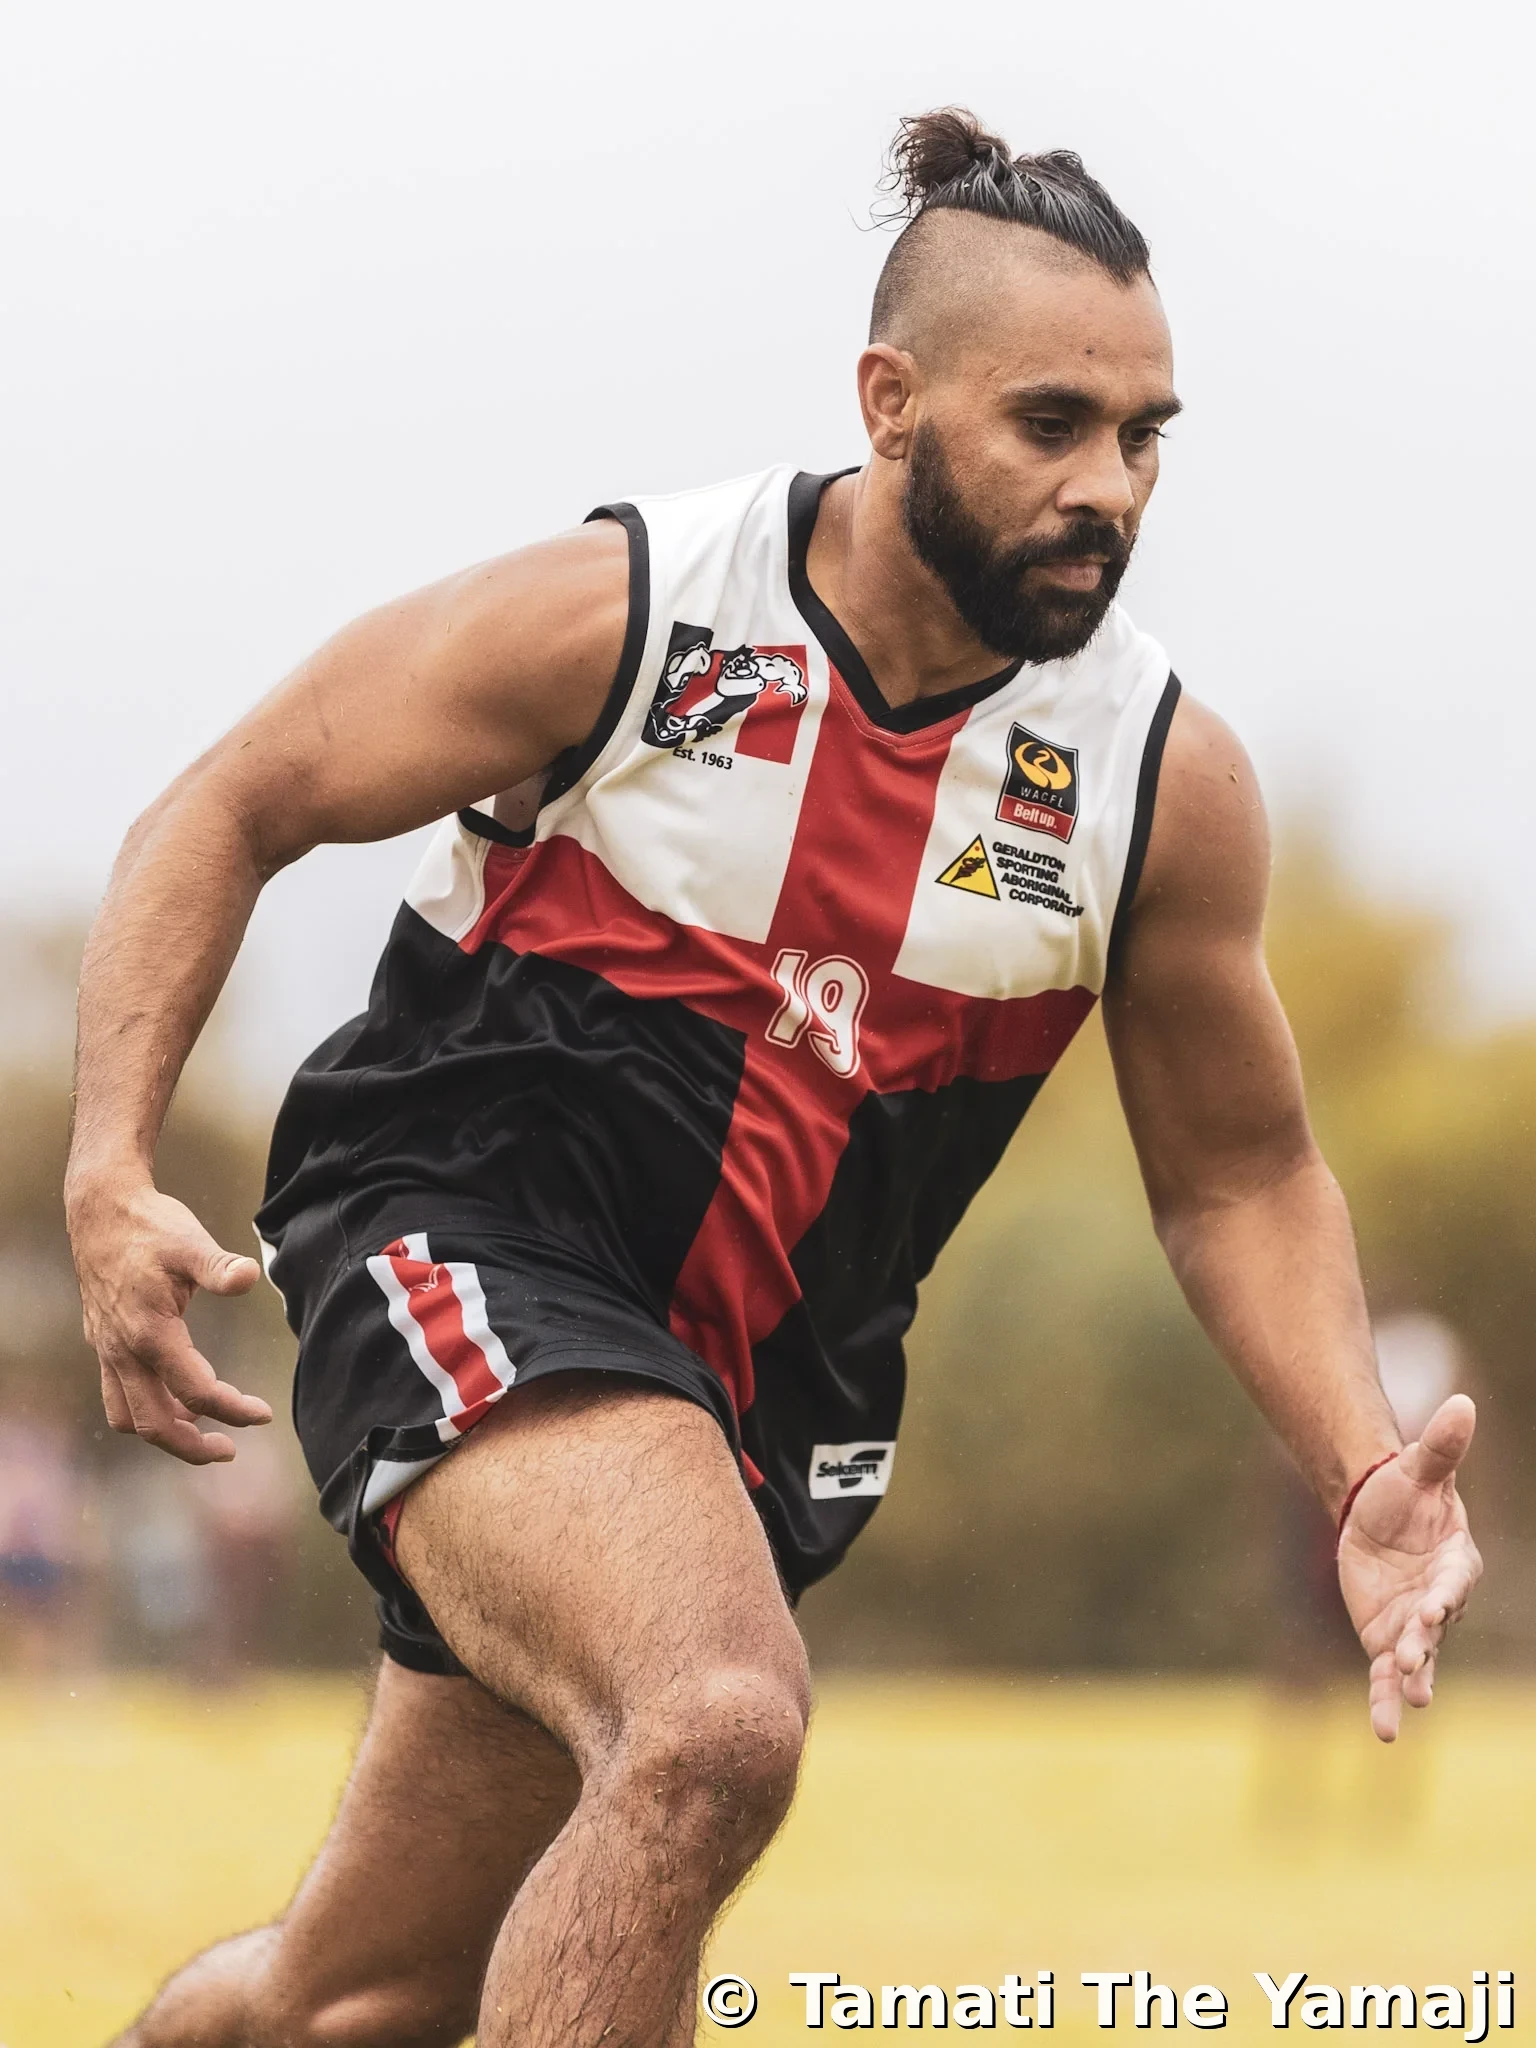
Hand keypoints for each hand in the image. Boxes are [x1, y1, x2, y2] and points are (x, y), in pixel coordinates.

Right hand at [68, 1177, 271, 1463]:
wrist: (101, 1211)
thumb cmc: (150, 1226)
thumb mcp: (191, 1242)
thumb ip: (220, 1267)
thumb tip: (251, 1276)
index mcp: (150, 1332)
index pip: (196, 1390)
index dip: (234, 1410)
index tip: (263, 1414)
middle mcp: (123, 1350)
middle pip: (154, 1424)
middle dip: (193, 1446)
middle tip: (230, 1450)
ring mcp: (107, 1349)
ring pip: (128, 1416)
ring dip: (164, 1432)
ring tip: (203, 1430)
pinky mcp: (102, 1343)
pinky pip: (116, 1396)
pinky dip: (144, 1409)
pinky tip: (174, 1399)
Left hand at [1337, 1395, 1481, 1742]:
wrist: (1377, 1515)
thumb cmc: (1405, 1492)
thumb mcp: (1418, 1468)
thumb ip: (1440, 1446)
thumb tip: (1463, 1402)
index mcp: (1455, 1561)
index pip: (1453, 1581)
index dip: (1444, 1595)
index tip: (1434, 1608)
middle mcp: (1440, 1600)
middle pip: (1434, 1626)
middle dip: (1424, 1643)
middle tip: (1413, 1661)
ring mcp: (1415, 1626)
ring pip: (1417, 1659)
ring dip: (1410, 1683)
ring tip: (1409, 1709)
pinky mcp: (1388, 1640)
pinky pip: (1387, 1675)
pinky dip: (1385, 1700)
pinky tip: (1384, 1732)